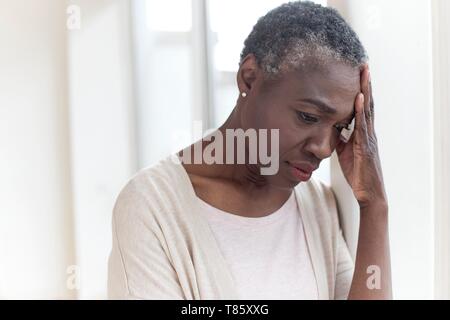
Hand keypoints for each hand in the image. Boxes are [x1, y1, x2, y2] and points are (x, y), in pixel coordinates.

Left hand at [335, 65, 387, 208]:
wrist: (368, 193)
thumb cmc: (357, 173)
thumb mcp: (345, 152)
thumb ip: (341, 139)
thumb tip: (331, 129)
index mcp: (363, 132)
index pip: (362, 107)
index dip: (360, 90)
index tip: (358, 74)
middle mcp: (368, 132)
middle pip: (367, 103)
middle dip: (365, 84)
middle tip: (363, 64)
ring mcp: (368, 138)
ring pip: (367, 110)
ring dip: (365, 91)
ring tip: (364, 73)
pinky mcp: (366, 147)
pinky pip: (362, 126)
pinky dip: (360, 111)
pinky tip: (358, 99)